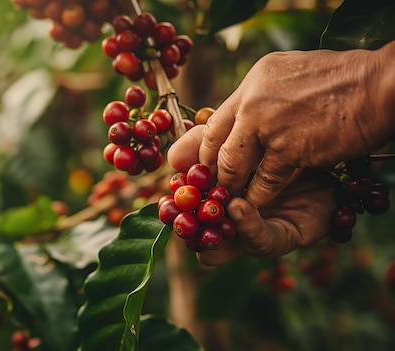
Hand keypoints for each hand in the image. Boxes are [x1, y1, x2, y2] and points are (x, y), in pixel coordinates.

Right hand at [167, 126, 336, 264]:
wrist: (331, 160)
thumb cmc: (279, 148)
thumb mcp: (238, 138)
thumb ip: (205, 143)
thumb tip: (171, 157)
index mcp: (211, 197)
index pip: (178, 209)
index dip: (171, 202)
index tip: (172, 184)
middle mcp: (225, 221)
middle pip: (189, 236)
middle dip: (183, 223)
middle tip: (181, 205)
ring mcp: (249, 234)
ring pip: (214, 251)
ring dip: (210, 231)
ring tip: (211, 208)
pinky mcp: (279, 239)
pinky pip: (258, 240)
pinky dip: (246, 225)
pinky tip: (239, 206)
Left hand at [189, 43, 394, 207]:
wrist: (378, 85)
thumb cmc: (341, 80)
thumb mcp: (287, 75)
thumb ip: (261, 96)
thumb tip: (242, 113)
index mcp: (251, 83)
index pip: (214, 121)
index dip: (206, 147)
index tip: (204, 163)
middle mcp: (252, 102)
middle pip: (216, 145)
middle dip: (212, 170)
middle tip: (212, 186)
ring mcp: (267, 126)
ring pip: (234, 166)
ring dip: (231, 186)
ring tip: (231, 197)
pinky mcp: (289, 149)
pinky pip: (263, 181)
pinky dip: (258, 196)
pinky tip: (255, 203)